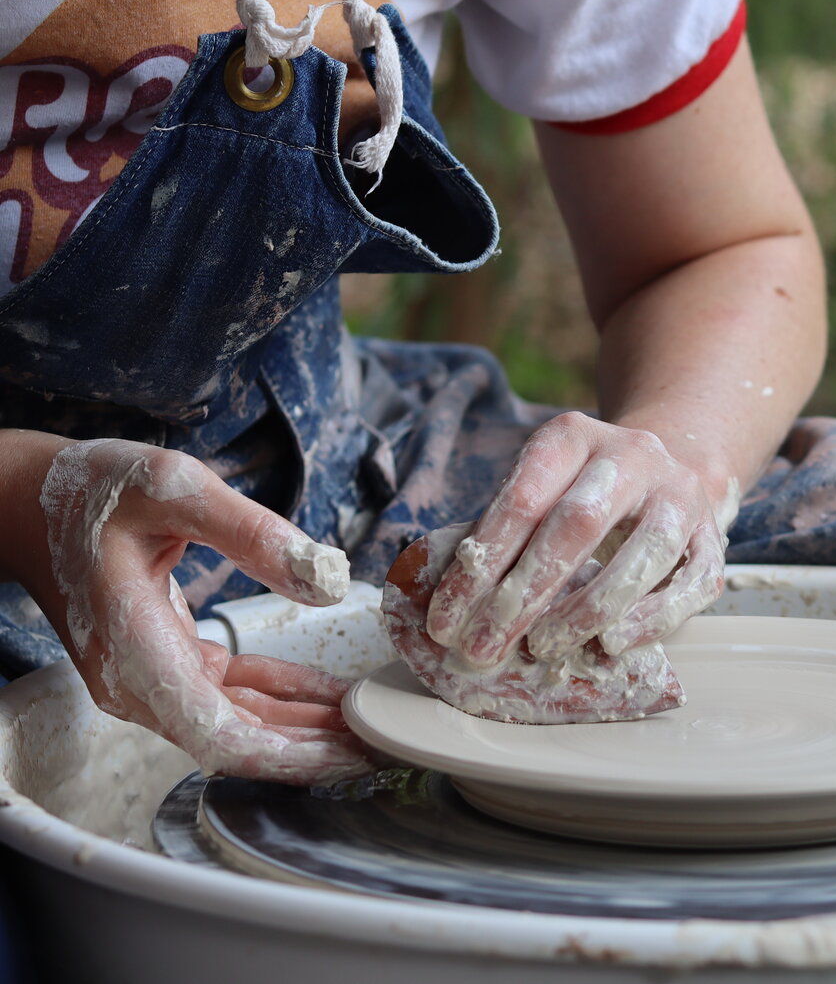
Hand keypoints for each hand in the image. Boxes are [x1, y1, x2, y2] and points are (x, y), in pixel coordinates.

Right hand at [12, 433, 372, 783]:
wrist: (28, 502)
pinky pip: (234, 696)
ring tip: (377, 725)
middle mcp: (139, 684)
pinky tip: (336, 698)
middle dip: (315, 751)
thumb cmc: (93, 491)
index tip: (351, 755)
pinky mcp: (166, 666)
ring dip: (307, 728)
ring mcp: (152, 680)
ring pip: (241, 724)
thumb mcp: (173, 486)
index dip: (290, 755)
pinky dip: (285, 698)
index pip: (220, 736)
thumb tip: (324, 579)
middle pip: (238, 742)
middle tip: (392, 747)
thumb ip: (249, 530)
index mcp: (135, 653)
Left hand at [425, 412, 733, 667]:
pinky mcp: (713, 537)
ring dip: (588, 608)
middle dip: (524, 592)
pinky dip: (651, 619)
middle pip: (577, 523)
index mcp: (573, 436)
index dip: (480, 562)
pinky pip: (691, 583)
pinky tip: (610, 645)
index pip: (521, 497)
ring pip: (644, 551)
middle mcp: (632, 455)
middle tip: (483, 645)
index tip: (446, 619)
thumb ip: (503, 533)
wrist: (670, 469)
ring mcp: (680, 495)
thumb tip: (448, 604)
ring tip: (544, 648)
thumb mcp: (541, 489)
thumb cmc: (583, 493)